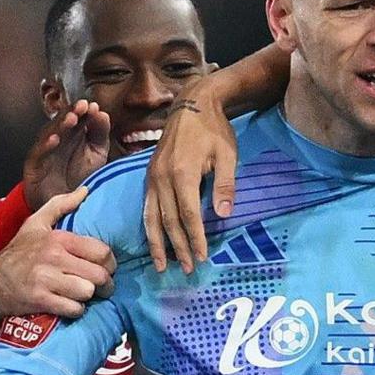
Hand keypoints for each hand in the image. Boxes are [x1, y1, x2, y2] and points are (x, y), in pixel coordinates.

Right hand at [0, 185, 114, 323]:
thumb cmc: (18, 252)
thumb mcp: (35, 223)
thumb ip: (61, 205)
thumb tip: (85, 191)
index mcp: (58, 239)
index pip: (101, 252)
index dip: (110, 263)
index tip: (106, 268)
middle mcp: (54, 257)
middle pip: (98, 275)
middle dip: (104, 284)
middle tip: (101, 287)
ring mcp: (47, 280)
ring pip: (87, 292)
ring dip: (88, 297)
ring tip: (84, 295)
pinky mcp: (42, 300)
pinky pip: (74, 309)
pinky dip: (75, 310)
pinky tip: (70, 304)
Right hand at [22, 99, 111, 205]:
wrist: (63, 208)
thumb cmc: (79, 178)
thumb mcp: (96, 155)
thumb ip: (100, 134)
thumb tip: (102, 113)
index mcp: (74, 134)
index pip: (78, 117)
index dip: (84, 111)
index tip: (94, 106)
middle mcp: (59, 139)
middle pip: (63, 122)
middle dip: (72, 113)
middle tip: (82, 106)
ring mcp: (45, 151)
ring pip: (50, 134)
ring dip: (60, 125)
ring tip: (71, 118)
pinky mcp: (34, 165)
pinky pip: (39, 154)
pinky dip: (46, 146)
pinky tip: (54, 140)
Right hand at [141, 92, 238, 272]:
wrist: (191, 105)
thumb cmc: (214, 130)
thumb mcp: (227, 154)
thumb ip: (225, 184)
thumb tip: (223, 215)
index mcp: (183, 172)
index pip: (189, 214)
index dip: (195, 237)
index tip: (203, 256)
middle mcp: (162, 178)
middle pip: (169, 221)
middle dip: (179, 247)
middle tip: (189, 269)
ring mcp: (152, 177)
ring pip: (152, 218)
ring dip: (158, 244)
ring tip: (163, 266)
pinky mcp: (148, 176)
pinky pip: (147, 207)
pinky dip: (150, 228)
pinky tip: (155, 242)